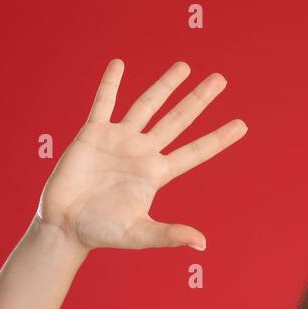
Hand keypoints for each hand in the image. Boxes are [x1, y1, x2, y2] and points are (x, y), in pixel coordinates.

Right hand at [36, 59, 246, 252]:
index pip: (195, 151)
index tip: (242, 125)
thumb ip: (169, 234)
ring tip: (184, 66)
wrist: (65, 225)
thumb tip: (202, 244)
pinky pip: (104, 102)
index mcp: (157, 174)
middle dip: (198, 99)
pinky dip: (110, 83)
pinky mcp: (93, 134)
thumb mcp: (139, 234)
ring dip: (165, 85)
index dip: (218, 138)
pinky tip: (119, 64)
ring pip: (147, 105)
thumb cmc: (102, 232)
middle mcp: (142, 152)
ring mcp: (119, 140)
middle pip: (178, 120)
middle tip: (221, 79)